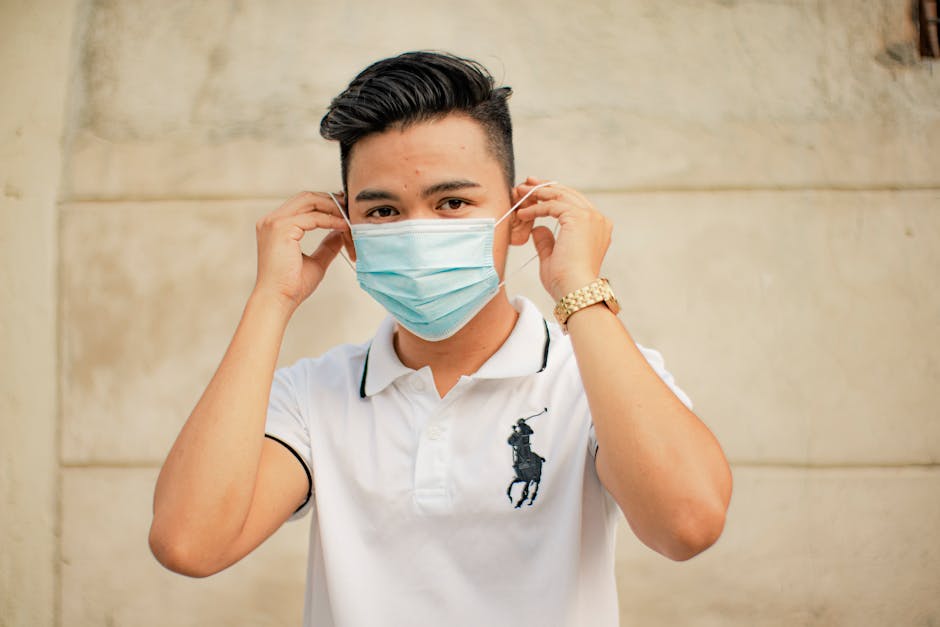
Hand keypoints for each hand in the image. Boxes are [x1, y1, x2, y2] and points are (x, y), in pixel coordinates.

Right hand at [252, 191, 349, 311]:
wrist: (278, 299)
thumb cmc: (292, 286)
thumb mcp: (315, 261)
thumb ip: (327, 245)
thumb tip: (340, 233)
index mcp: (276, 226)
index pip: (303, 204)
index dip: (326, 204)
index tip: (345, 210)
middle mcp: (271, 220)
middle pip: (306, 197)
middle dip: (331, 201)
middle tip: (350, 209)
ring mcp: (274, 222)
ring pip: (309, 201)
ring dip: (332, 207)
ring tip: (349, 217)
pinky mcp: (281, 228)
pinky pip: (313, 217)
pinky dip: (331, 220)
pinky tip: (344, 226)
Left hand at [513, 177, 611, 300]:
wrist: (574, 290)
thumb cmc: (565, 282)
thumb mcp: (553, 257)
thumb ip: (547, 242)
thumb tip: (538, 229)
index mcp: (597, 228)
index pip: (573, 203)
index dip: (552, 196)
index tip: (534, 193)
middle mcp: (597, 219)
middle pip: (568, 194)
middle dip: (544, 187)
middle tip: (526, 184)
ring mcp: (590, 216)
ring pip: (560, 195)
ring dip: (537, 192)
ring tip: (519, 193)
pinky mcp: (579, 217)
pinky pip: (553, 205)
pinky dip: (536, 207)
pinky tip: (522, 213)